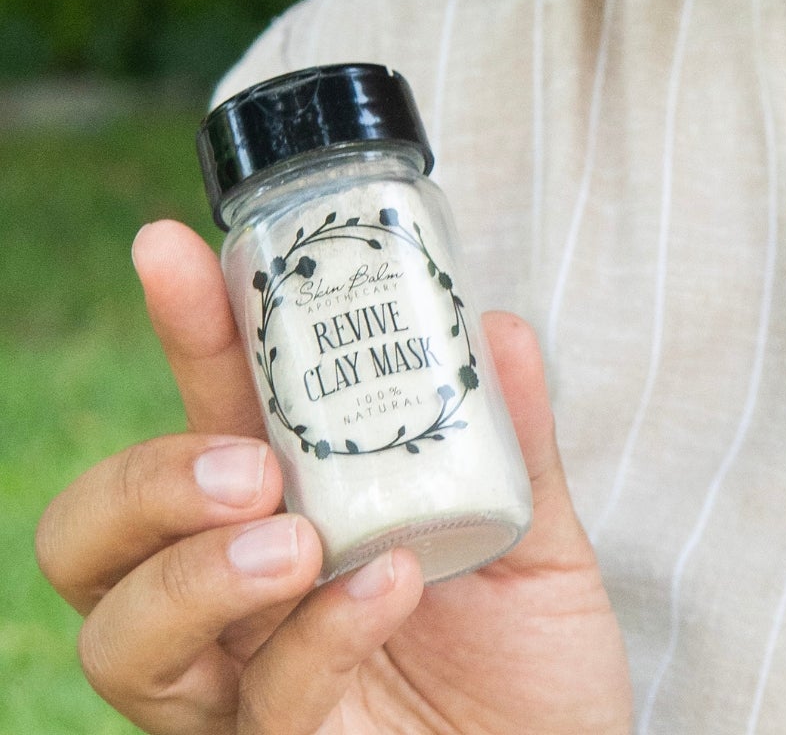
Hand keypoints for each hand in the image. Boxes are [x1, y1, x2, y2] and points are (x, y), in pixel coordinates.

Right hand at [35, 220, 631, 733]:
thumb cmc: (532, 671)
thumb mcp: (536, 537)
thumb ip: (513, 441)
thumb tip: (497, 323)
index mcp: (285, 512)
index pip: (206, 410)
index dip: (186, 328)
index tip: (175, 249)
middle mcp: (237, 601)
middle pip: (95, 537)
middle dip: (144, 478)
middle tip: (246, 463)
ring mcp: (244, 690)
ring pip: (123, 637)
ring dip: (196, 570)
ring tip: (293, 536)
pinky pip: (262, 704)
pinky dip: (322, 632)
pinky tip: (388, 587)